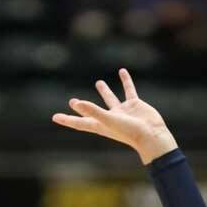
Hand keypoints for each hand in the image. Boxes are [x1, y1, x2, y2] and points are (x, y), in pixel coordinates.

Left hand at [52, 69, 177, 164]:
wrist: (152, 135)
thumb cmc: (129, 132)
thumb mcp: (109, 120)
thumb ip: (93, 111)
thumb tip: (76, 103)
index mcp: (100, 125)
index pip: (79, 122)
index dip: (67, 119)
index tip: (54, 117)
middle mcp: (109, 118)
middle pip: (91, 112)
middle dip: (82, 108)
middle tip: (72, 101)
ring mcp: (122, 111)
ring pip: (111, 99)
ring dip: (104, 91)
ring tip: (98, 82)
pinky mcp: (134, 104)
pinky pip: (129, 90)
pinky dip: (126, 81)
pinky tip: (122, 71)